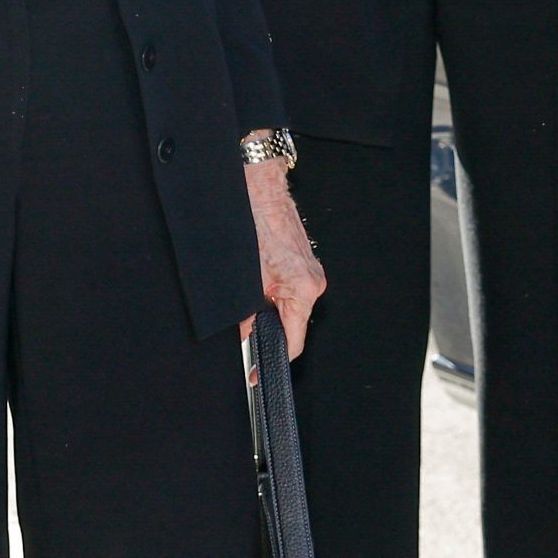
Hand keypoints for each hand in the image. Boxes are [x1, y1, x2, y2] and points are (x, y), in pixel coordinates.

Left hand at [239, 159, 326, 358]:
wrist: (260, 187)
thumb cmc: (256, 221)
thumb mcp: (247, 275)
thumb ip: (246, 311)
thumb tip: (244, 334)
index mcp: (304, 288)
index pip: (294, 340)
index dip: (274, 357)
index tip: (257, 371)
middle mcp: (313, 281)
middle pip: (292, 322)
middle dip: (268, 328)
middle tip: (245, 329)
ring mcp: (309, 270)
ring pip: (288, 304)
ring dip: (269, 307)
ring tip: (250, 294)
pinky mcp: (302, 261)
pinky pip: (289, 287)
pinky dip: (273, 290)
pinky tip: (258, 278)